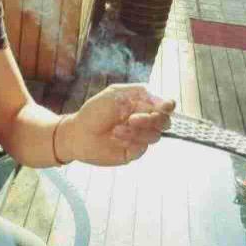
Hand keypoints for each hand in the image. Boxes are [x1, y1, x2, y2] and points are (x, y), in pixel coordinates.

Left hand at [56, 84, 174, 166]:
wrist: (78, 133)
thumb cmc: (94, 111)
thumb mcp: (115, 94)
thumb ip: (140, 93)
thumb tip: (163, 101)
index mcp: (140, 105)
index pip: (164, 106)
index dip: (168, 106)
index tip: (166, 106)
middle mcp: (143, 121)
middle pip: (164, 122)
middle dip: (151, 119)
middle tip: (132, 119)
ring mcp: (139, 137)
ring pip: (155, 135)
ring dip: (136, 130)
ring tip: (116, 129)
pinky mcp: (134, 151)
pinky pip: (143, 147)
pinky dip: (130, 140)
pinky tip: (116, 136)